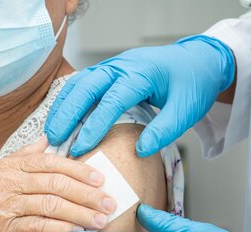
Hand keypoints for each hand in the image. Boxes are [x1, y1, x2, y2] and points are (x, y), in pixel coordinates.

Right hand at [0, 138, 116, 231]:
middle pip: (56, 183)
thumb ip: (25, 155)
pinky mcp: (4, 229)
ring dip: (80, 214)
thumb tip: (49, 138)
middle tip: (109, 202)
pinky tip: (78, 231)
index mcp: (9, 165)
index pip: (51, 162)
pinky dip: (61, 228)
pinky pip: (39, 227)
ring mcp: (4, 205)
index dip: (79, 170)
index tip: (101, 179)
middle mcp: (6, 182)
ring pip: (51, 205)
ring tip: (101, 220)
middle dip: (87, 194)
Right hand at [44, 35, 234, 157]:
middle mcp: (122, 66)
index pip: (111, 101)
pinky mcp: (109, 72)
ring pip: (79, 83)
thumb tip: (140, 151)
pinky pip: (83, 84)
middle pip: (86, 87)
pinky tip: (61, 118)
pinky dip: (69, 100)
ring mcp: (113, 66)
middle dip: (68, 114)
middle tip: (55, 139)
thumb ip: (164, 131)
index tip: (81, 148)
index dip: (94, 126)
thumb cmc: (193, 84)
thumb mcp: (186, 110)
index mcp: (141, 74)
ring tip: (52, 132)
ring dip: (63, 106)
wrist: (198, 61)